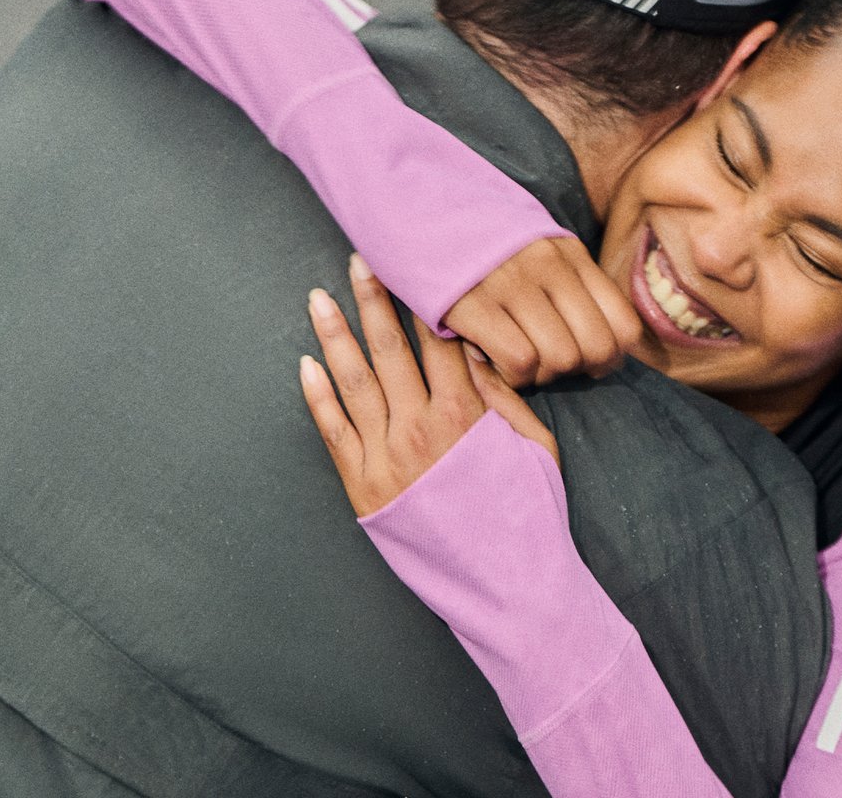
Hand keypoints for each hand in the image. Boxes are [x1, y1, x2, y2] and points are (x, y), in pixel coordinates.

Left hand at [300, 254, 558, 516]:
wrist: (507, 582)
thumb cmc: (530, 513)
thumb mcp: (536, 447)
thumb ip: (504, 398)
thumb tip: (476, 353)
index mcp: (465, 415)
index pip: (438, 341)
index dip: (422, 300)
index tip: (410, 266)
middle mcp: (420, 429)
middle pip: (389, 350)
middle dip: (372, 301)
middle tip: (358, 260)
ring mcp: (387, 459)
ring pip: (352, 383)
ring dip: (333, 337)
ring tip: (318, 300)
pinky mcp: (364, 488)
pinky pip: (333, 433)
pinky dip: (317, 397)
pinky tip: (305, 365)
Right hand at [443, 236, 641, 387]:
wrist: (419, 213)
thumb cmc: (486, 249)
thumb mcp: (540, 250)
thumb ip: (574, 286)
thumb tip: (610, 344)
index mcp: (571, 255)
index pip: (624, 324)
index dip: (613, 356)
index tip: (590, 361)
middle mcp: (548, 266)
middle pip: (596, 347)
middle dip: (578, 369)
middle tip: (551, 365)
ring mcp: (511, 284)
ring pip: (560, 357)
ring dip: (542, 374)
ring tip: (521, 360)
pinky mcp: (474, 304)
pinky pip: (519, 360)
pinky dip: (512, 374)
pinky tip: (496, 360)